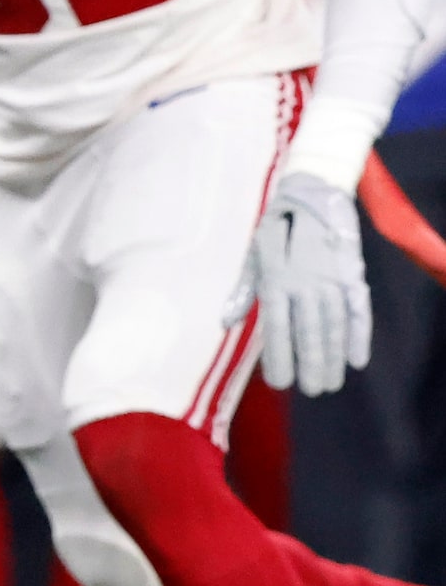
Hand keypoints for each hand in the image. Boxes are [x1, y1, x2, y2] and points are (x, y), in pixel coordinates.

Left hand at [227, 171, 370, 395]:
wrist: (313, 194)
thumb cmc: (275, 229)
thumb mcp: (252, 256)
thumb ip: (242, 292)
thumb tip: (224, 324)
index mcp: (275, 283)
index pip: (278, 331)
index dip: (280, 359)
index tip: (280, 383)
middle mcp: (305, 286)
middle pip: (309, 335)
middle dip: (310, 367)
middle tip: (312, 391)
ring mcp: (332, 281)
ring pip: (334, 328)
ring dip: (333, 358)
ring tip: (331, 383)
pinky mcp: (353, 275)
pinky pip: (359, 311)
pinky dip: (360, 336)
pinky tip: (358, 359)